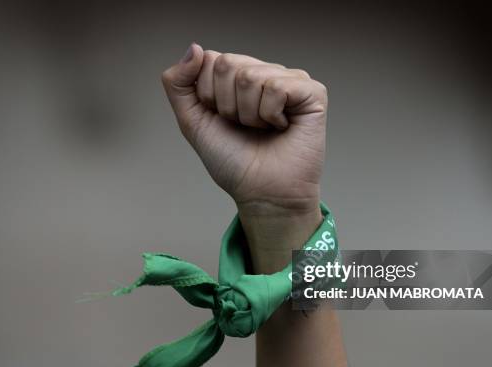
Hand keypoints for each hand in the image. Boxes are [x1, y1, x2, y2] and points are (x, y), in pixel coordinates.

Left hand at [161, 43, 327, 216]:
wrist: (261, 193)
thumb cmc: (233, 162)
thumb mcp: (193, 122)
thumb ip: (178, 84)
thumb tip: (194, 48)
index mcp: (238, 77)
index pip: (210, 59)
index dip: (208, 95)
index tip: (223, 120)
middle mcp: (265, 73)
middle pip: (228, 64)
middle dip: (227, 105)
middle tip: (244, 127)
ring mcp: (290, 80)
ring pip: (250, 77)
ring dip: (249, 115)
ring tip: (263, 129)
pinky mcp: (312, 93)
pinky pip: (277, 87)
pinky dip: (271, 115)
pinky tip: (281, 127)